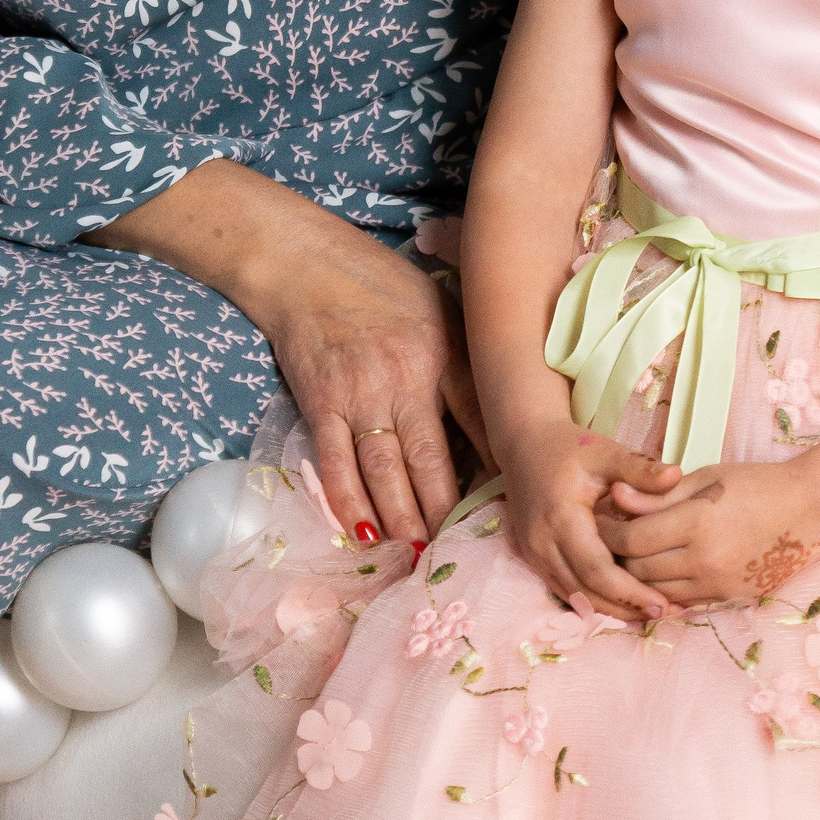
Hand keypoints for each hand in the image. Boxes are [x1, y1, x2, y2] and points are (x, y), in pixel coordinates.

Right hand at [91, 161, 485, 549]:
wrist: (305, 264)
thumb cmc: (382, 284)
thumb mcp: (442, 308)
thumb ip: (469, 360)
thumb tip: (506, 411)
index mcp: (442, 350)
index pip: (480, 418)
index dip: (498, 466)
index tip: (515, 502)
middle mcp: (403, 377)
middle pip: (431, 460)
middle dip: (447, 511)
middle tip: (463, 549)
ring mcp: (357, 394)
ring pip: (384, 472)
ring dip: (402, 519)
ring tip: (418, 554)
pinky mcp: (319, 404)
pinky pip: (336, 464)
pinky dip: (350, 503)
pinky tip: (364, 533)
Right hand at [496, 418, 681, 621]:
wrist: (525, 445)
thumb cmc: (568, 447)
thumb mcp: (604, 451)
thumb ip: (638, 467)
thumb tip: (677, 475)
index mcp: (561, 517)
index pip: (597, 569)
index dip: (630, 592)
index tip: (663, 603)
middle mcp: (542, 542)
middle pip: (586, 591)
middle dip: (625, 608)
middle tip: (664, 614)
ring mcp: (534, 553)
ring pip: (574, 596)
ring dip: (610, 610)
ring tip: (648, 615)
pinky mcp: (534, 558)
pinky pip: (565, 589)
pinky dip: (593, 600)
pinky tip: (621, 604)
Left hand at [598, 459, 819, 606]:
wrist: (811, 512)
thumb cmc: (758, 484)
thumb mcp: (706, 478)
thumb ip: (658, 493)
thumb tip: (615, 495)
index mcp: (697, 522)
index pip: (632, 539)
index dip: (608, 531)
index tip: (598, 518)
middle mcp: (705, 559)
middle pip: (639, 570)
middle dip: (615, 556)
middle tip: (603, 539)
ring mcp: (718, 583)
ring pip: (657, 592)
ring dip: (635, 578)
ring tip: (626, 556)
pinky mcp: (729, 597)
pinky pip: (683, 602)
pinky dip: (663, 591)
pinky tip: (655, 574)